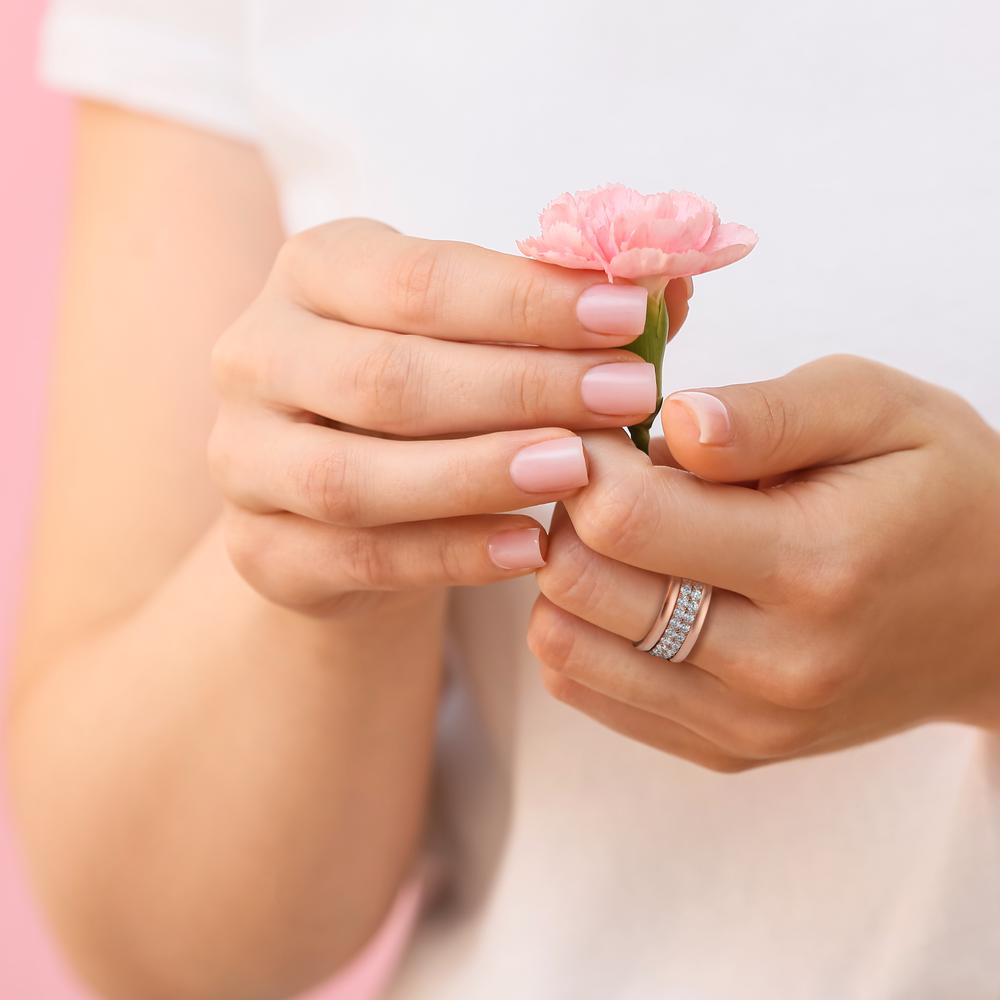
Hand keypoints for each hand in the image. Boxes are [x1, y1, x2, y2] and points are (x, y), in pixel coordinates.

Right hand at [209, 218, 691, 613]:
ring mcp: (244, 461)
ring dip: (477, 473)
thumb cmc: (430, 390)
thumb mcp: (478, 330)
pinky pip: (356, 558)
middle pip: (387, 378)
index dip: (527, 301)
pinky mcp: (259, 550)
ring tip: (579, 472)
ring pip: (356, 478)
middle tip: (625, 398)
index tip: (630, 318)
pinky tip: (530, 549)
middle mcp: (256, 356)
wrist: (345, 493)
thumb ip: (561, 309)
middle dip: (519, 389)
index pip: (420, 280)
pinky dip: (448, 555)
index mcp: (313, 273)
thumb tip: (668, 276)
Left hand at [529, 355, 999, 770]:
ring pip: (567, 650)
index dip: (587, 462)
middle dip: (568, 515)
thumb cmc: (939, 492)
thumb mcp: (876, 410)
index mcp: (813, 565)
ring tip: (622, 535)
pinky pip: (591, 694)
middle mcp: (775, 665)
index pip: (625, 520)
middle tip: (610, 479)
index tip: (606, 435)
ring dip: (567, 576)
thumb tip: (669, 424)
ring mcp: (748, 723)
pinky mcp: (729, 751)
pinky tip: (631, 587)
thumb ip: (765, 414)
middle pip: (580, 587)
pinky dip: (583, 632)